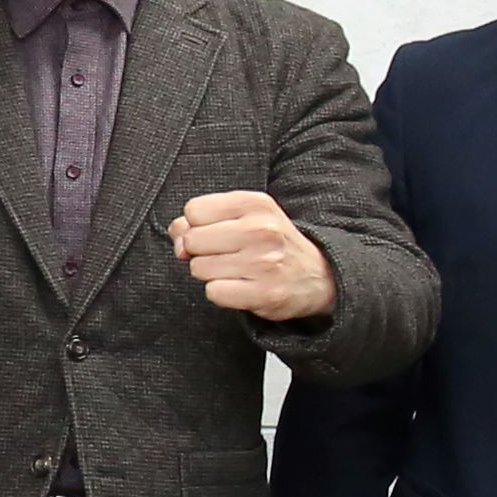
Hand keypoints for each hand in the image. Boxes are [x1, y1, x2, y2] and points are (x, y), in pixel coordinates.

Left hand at [172, 189, 335, 323]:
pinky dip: (222, 293)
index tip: (216, 233)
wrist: (318, 276)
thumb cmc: (272, 243)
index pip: (193, 210)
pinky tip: (241, 287)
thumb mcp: (245, 217)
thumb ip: (202, 220)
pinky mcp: (264, 293)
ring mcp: (263, 262)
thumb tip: (177, 238)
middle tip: (227, 254)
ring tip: (237, 270)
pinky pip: (213, 292)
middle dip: (201, 251)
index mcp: (255, 204)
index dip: (197, 225)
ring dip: (211, 273)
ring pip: (199, 268)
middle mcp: (261, 230)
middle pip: (192, 240)